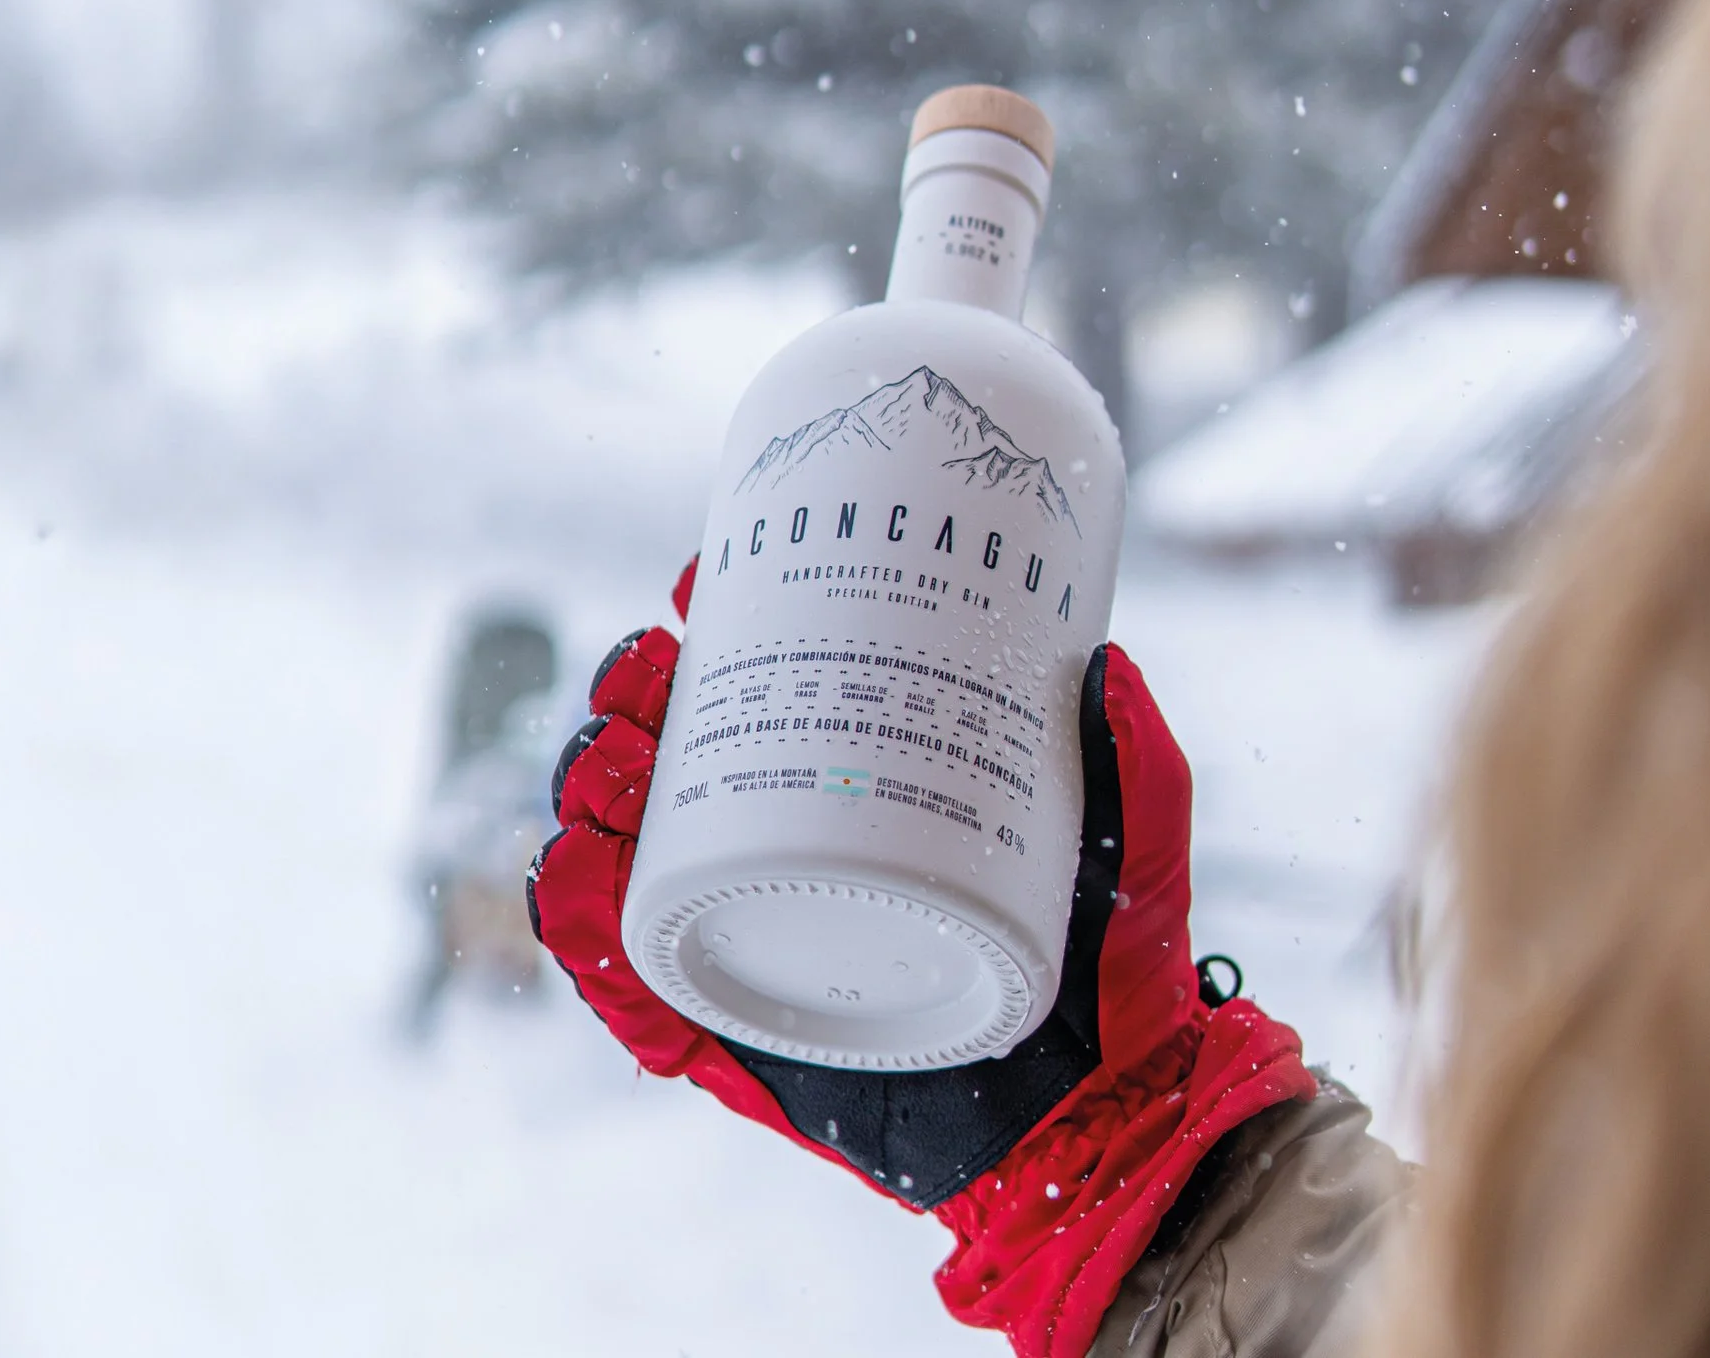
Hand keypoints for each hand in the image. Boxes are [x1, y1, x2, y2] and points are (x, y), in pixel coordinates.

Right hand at [529, 559, 1314, 1357]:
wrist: (1108, 1126)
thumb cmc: (1114, 978)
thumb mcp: (1129, 852)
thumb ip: (1137, 762)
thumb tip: (1107, 661)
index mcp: (847, 802)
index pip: (749, 702)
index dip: (700, 636)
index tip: (693, 583)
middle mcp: (780, 867)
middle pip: (658, 770)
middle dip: (621, 708)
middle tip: (641, 674)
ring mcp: (749, 952)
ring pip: (622, 863)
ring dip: (584, 799)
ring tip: (604, 765)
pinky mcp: (731, 1044)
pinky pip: (631, 989)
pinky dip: (582, 933)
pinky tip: (571, 877)